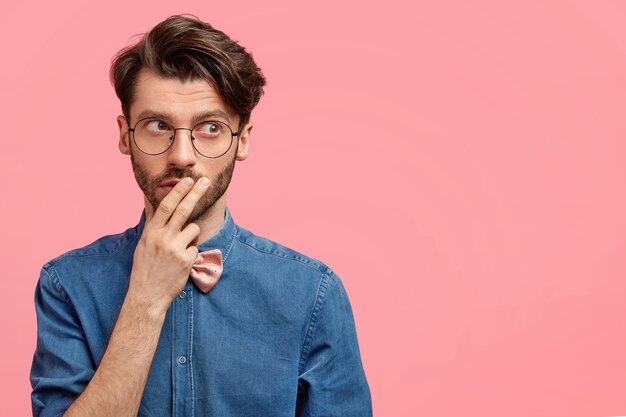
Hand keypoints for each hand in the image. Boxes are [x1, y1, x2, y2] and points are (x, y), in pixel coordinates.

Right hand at [127, 177, 210, 313]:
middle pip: (183, 210)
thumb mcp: (144, 242)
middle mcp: (162, 238)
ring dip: (191, 235)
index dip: (178, 191)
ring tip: (179, 249)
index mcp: (151, 232)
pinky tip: (181, 263)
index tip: (187, 180)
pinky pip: (195, 248)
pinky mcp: (186, 260)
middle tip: (204, 180)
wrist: (147, 295)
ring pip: (193, 229)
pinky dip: (191, 253)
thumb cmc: (146, 268)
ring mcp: (175, 249)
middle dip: (195, 193)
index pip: (166, 206)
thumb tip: (151, 201)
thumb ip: (152, 223)